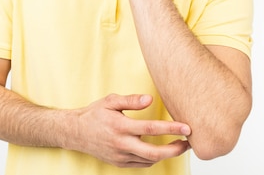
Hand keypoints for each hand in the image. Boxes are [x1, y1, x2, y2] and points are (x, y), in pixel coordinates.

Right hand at [67, 93, 190, 167]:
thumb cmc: (94, 114)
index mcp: (120, 126)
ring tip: (177, 146)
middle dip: (175, 149)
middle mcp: (121, 144)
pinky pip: (142, 164)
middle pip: (154, 152)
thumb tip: (150, 99)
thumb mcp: (110, 101)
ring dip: (166, 154)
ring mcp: (120, 156)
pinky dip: (153, 158)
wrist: (75, 132)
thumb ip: (131, 101)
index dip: (171, 129)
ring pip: (149, 160)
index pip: (151, 128)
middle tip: (188, 143)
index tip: (186, 128)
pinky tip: (158, 150)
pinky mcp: (119, 163)